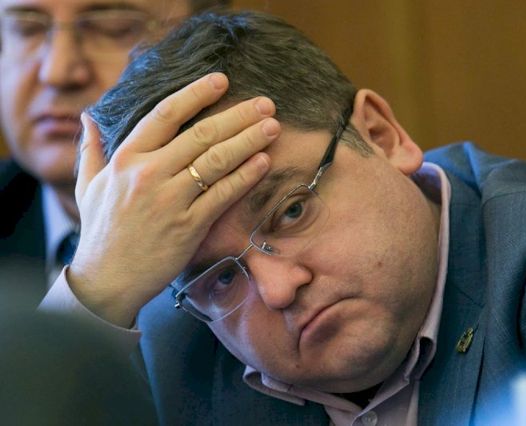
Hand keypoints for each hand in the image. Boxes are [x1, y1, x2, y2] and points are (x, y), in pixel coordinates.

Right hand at [68, 73, 279, 326]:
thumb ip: (91, 149)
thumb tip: (88, 117)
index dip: (196, 94)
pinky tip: (264, 162)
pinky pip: (222, 195)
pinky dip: (245, 177)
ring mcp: (170, 200)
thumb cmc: (101, 231)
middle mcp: (148, 174)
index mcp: (126, 158)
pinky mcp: (188, 226)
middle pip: (201, 134)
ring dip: (248, 141)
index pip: (166, 115)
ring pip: (216, 161)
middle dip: (238, 116)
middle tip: (266, 104)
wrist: (107, 280)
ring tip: (272, 127)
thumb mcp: (87, 186)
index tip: (222, 81)